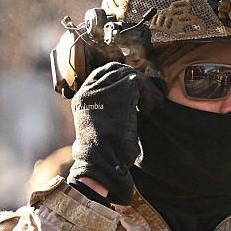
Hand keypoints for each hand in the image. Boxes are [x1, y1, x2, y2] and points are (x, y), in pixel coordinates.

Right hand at [67, 62, 163, 204]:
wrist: (102, 160)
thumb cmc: (101, 155)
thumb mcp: (95, 130)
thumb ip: (102, 114)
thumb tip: (118, 109)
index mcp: (81, 98)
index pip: (102, 74)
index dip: (120, 79)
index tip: (133, 92)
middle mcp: (90, 89)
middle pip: (117, 71)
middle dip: (133, 82)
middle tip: (145, 99)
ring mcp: (105, 88)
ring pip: (129, 76)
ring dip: (143, 90)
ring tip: (147, 106)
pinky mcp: (122, 91)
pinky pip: (140, 83)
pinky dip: (148, 95)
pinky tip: (147, 110)